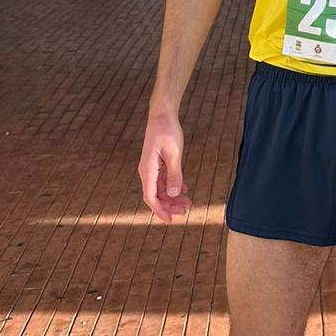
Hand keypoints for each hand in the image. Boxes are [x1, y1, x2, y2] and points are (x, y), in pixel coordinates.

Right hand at [139, 108, 190, 222]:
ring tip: (188, 201)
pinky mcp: (157, 163)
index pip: (151, 197)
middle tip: (186, 210)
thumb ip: (174, 175)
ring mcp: (152, 167)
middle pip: (156, 195)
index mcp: (147, 170)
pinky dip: (173, 186)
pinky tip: (185, 188)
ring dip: (173, 196)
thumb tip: (174, 194)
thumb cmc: (167, 131)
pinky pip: (163, 180)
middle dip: (170, 205)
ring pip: (161, 189)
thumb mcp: (174, 154)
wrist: (162, 115)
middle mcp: (147, 171)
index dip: (160, 210)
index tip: (171, 220)